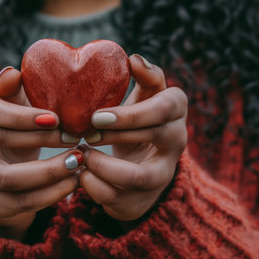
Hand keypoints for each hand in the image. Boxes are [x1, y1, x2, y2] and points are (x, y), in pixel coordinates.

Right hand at [0, 67, 83, 239]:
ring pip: (10, 178)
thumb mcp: (18, 100)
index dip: (23, 116)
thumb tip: (11, 72)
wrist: (7, 161)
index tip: (56, 118)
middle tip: (76, 138)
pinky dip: (52, 193)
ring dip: (50, 171)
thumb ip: (14, 87)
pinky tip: (74, 180)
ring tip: (78, 161)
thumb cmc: (20, 121)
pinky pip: (22, 202)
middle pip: (1, 141)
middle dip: (43, 140)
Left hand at [79, 54, 187, 221]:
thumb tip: (133, 58)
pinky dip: (92, 187)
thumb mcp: (146, 96)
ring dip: (101, 166)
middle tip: (83, 133)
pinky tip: (81, 173)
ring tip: (81, 154)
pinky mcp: (144, 200)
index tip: (96, 116)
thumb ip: (145, 76)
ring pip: (136, 177)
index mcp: (176, 110)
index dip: (129, 114)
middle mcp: (178, 142)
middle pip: (150, 139)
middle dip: (111, 135)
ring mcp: (163, 175)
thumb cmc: (141, 120)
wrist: (147, 163)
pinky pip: (118, 200)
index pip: (162, 108)